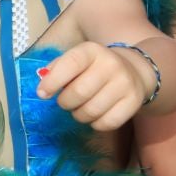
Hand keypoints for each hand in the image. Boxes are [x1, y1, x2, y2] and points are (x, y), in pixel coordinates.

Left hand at [35, 42, 152, 131]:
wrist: (133, 70)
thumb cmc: (93, 67)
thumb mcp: (75, 59)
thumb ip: (56, 69)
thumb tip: (43, 87)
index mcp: (92, 51)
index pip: (70, 64)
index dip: (52, 82)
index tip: (42, 94)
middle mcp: (111, 64)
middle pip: (79, 92)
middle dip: (65, 102)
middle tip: (65, 102)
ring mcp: (125, 83)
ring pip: (92, 111)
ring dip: (79, 115)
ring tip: (79, 108)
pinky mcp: (134, 102)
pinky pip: (107, 123)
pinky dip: (95, 124)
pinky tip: (95, 116)